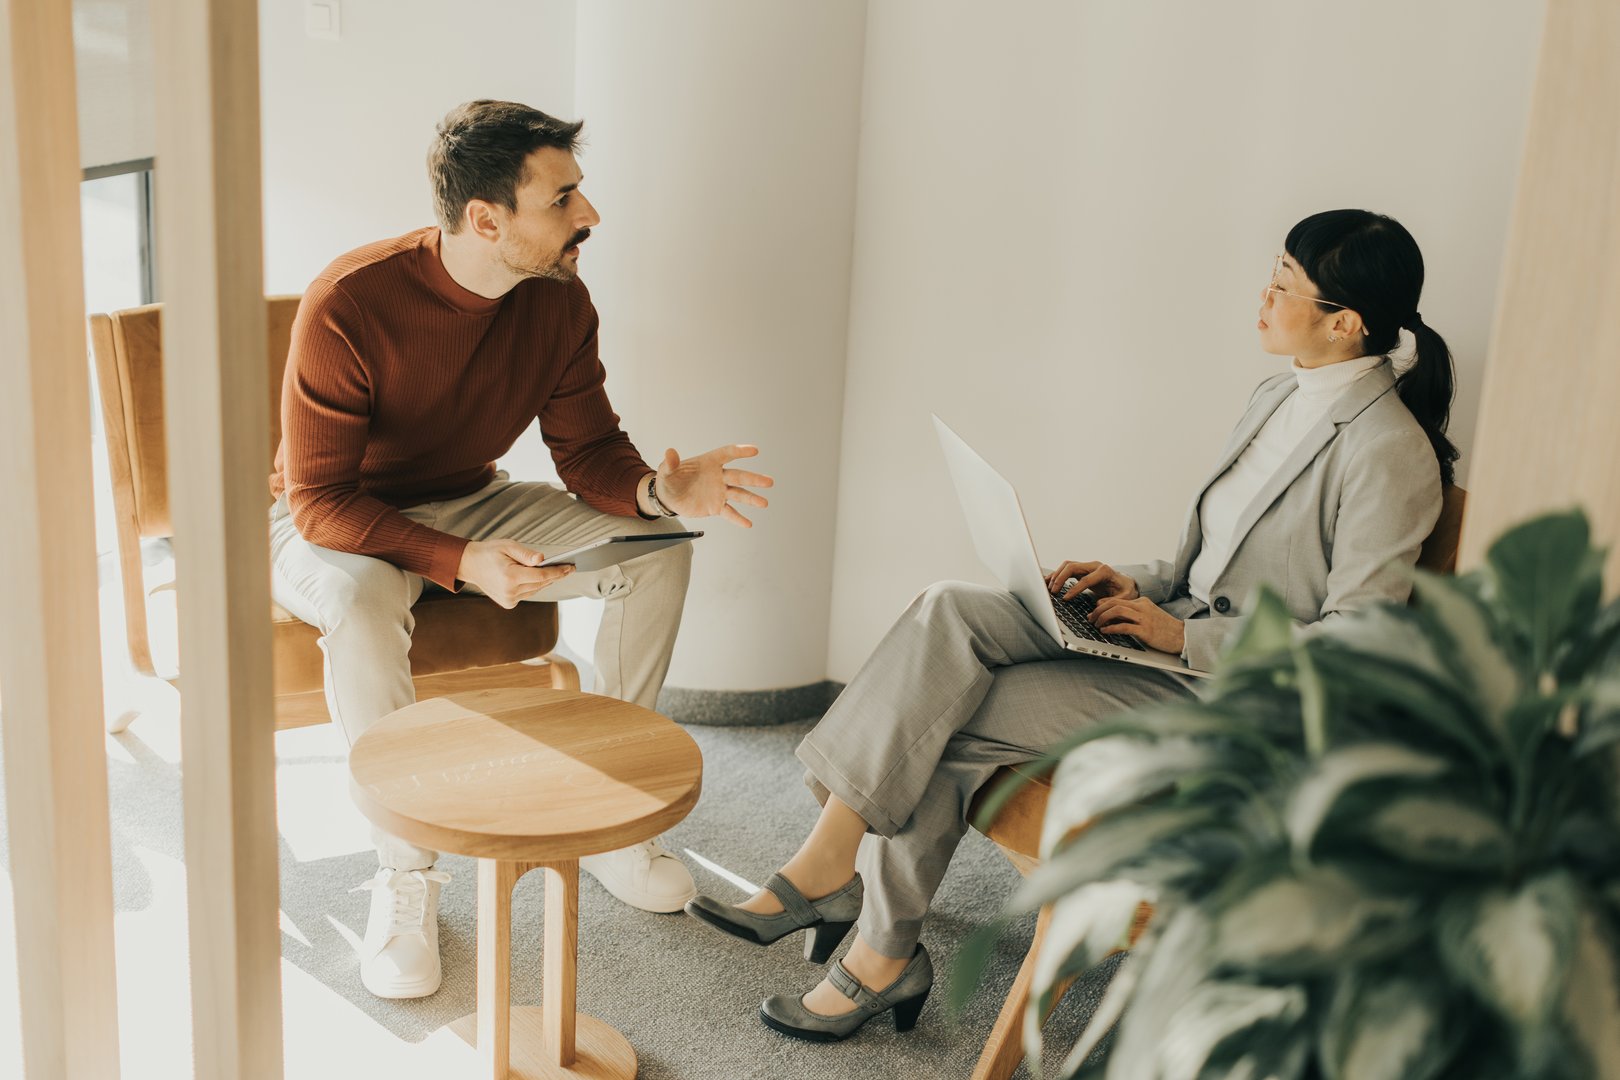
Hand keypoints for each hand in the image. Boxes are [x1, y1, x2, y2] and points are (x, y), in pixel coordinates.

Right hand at [456, 539, 574, 608]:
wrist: (470, 565)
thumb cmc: (489, 552)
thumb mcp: (508, 546)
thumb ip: (526, 554)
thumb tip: (542, 559)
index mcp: (510, 577)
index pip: (541, 576)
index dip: (558, 571)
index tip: (570, 567)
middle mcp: (510, 591)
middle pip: (541, 584)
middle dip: (556, 575)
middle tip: (569, 568)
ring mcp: (509, 599)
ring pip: (536, 590)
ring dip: (547, 581)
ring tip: (560, 572)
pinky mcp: (508, 603)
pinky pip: (528, 593)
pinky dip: (535, 586)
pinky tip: (542, 578)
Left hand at [656, 444, 773, 527]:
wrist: (669, 498)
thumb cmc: (670, 480)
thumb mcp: (666, 471)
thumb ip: (670, 463)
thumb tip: (670, 452)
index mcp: (709, 463)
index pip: (727, 454)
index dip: (740, 452)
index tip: (755, 451)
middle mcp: (718, 476)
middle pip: (739, 476)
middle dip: (754, 479)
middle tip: (769, 482)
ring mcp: (719, 492)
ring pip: (739, 495)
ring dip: (752, 499)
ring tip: (764, 503)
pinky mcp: (716, 507)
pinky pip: (729, 513)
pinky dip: (738, 518)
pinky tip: (748, 523)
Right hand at [1046, 560, 1138, 601]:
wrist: (1125, 584)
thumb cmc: (1124, 591)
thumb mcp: (1124, 598)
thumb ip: (1113, 601)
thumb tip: (1098, 604)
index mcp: (1105, 572)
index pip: (1086, 579)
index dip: (1074, 589)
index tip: (1065, 598)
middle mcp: (1094, 566)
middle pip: (1073, 566)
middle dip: (1061, 578)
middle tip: (1053, 592)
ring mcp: (1087, 566)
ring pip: (1067, 565)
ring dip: (1056, 575)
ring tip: (1048, 587)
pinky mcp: (1082, 570)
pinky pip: (1066, 569)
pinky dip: (1057, 574)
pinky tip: (1048, 581)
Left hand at [1089, 595, 1184, 653]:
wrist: (1182, 636)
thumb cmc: (1164, 628)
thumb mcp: (1148, 615)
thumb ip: (1132, 613)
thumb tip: (1112, 616)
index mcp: (1142, 602)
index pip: (1117, 599)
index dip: (1102, 604)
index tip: (1093, 610)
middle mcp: (1142, 607)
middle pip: (1114, 603)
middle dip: (1098, 610)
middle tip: (1090, 618)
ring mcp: (1144, 618)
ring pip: (1117, 611)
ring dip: (1102, 618)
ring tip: (1096, 624)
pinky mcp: (1145, 631)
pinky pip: (1124, 627)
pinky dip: (1111, 628)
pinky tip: (1105, 631)